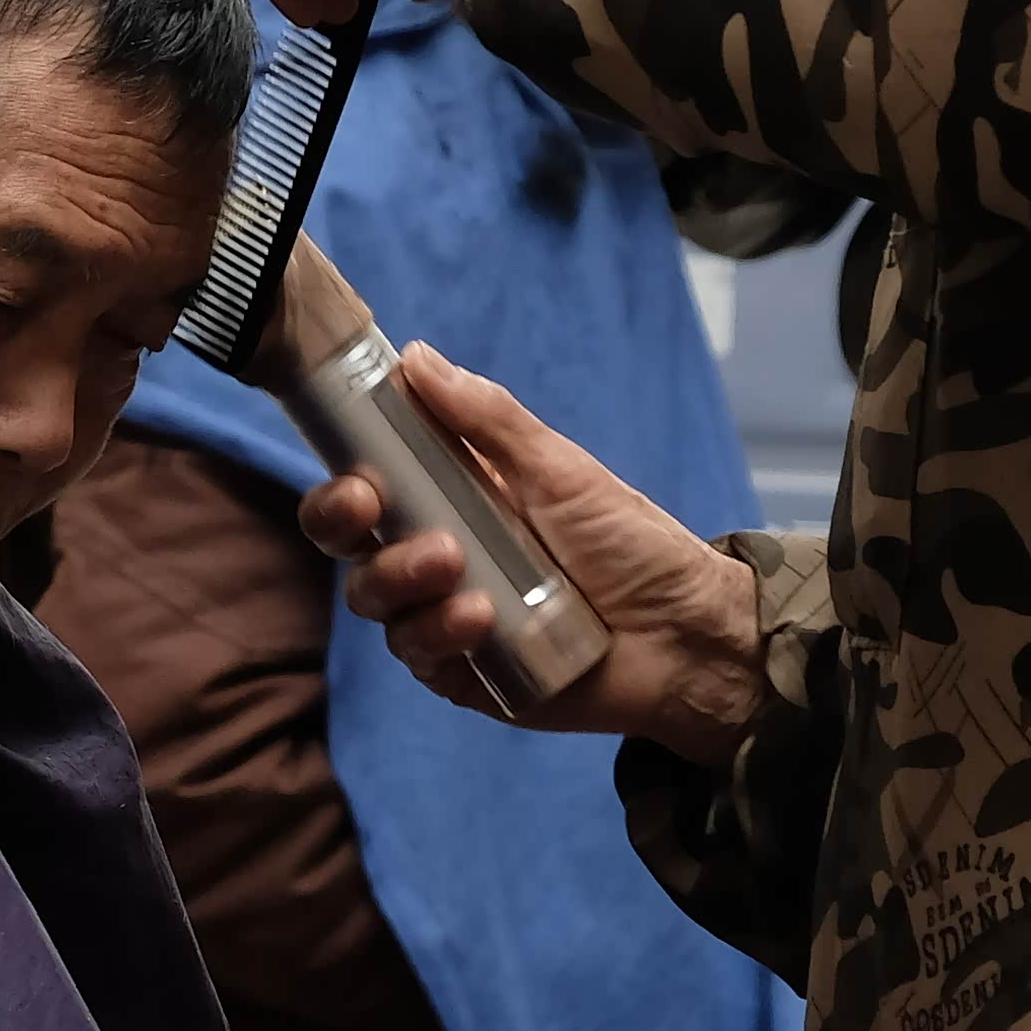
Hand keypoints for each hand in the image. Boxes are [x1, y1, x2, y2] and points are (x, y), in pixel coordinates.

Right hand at [302, 344, 768, 764]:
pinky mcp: (465, 674)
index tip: (357, 471)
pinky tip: (479, 620)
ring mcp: (446, 617)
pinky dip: (436, 634)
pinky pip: (418, 656)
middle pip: (349, 544)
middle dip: (343, 522)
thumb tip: (415, 357)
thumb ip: (487, 419)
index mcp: (453, 498)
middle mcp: (438, 557)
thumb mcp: (561, 470)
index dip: (343, 478)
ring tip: (454, 567)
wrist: (688, 635)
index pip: (367, 485)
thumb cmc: (633, 544)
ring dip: (398, 578)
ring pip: (374, 600)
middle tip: (374, 507)